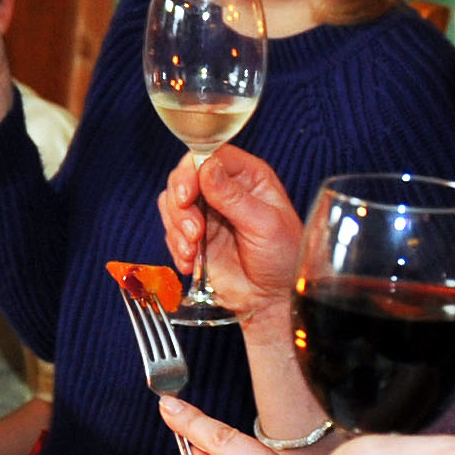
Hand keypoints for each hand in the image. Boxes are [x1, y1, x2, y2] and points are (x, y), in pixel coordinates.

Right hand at [159, 146, 302, 300]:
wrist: (273, 298)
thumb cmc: (284, 258)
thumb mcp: (265, 224)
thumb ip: (234, 197)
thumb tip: (206, 168)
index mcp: (248, 177)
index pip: (210, 156)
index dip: (191, 171)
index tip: (187, 194)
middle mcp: (224, 190)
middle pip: (183, 178)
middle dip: (181, 204)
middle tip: (193, 230)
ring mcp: (207, 214)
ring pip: (172, 204)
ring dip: (177, 228)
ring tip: (194, 250)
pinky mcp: (195, 238)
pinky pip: (170, 232)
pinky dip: (176, 248)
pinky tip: (191, 262)